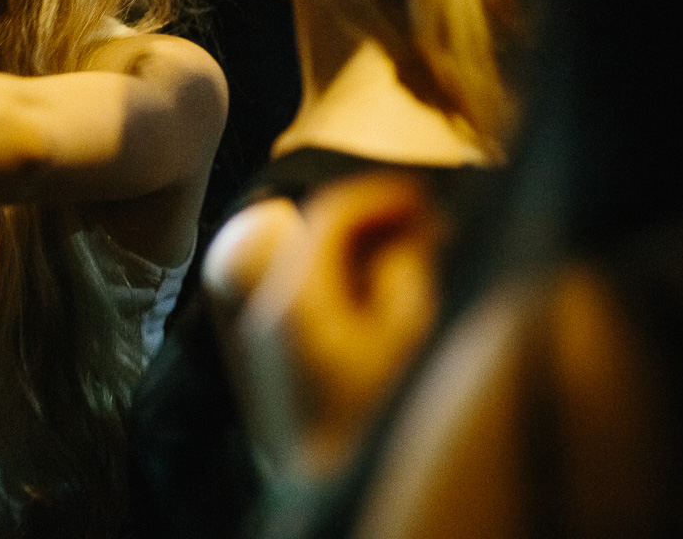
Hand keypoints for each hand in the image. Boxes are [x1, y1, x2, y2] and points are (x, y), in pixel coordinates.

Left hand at [203, 172, 441, 479]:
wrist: (330, 486)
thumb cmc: (378, 416)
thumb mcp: (409, 338)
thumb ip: (404, 272)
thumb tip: (404, 238)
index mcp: (297, 294)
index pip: (331, 216)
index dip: (379, 197)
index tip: (420, 196)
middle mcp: (266, 305)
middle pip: (313, 233)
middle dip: (369, 221)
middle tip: (422, 224)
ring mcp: (260, 329)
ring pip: (306, 260)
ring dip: (354, 249)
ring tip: (410, 256)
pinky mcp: (266, 353)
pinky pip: (300, 289)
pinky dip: (337, 278)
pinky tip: (380, 292)